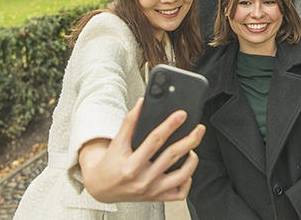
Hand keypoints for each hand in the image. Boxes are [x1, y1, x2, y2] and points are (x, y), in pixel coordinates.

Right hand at [78, 98, 205, 202]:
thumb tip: (142, 103)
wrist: (102, 188)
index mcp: (131, 166)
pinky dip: (187, 180)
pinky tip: (186, 169)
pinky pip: (180, 192)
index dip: (169, 125)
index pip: (154, 141)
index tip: (181, 115)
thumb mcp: (117, 142)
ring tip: (193, 149)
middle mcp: (143, 180)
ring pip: (182, 176)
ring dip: (192, 160)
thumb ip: (129, 122)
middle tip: (198, 129)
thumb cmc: (110, 165)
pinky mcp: (158, 197)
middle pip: (172, 156)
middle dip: (190, 140)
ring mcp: (152, 191)